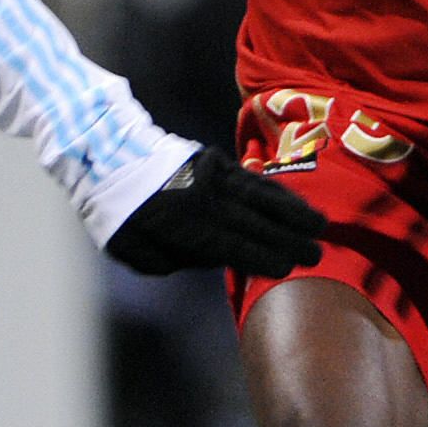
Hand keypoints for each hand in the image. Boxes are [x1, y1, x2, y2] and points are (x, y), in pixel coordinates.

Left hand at [104, 146, 326, 280]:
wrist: (106, 157)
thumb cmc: (117, 214)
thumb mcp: (133, 250)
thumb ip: (171, 261)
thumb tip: (208, 260)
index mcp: (183, 226)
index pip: (233, 247)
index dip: (263, 258)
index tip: (289, 269)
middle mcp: (203, 199)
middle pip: (253, 223)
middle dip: (288, 240)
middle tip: (318, 255)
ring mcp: (211, 176)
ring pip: (259, 196)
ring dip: (292, 212)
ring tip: (320, 225)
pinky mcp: (214, 160)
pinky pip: (251, 177)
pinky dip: (275, 190)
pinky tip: (294, 199)